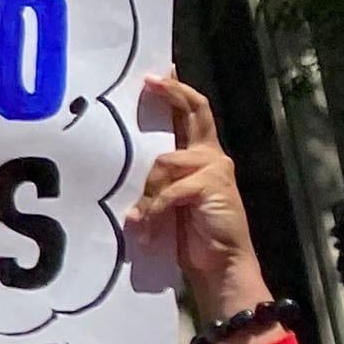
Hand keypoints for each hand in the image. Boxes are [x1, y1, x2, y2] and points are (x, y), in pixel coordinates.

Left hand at [131, 72, 272, 331]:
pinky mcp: (212, 185)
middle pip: (195, 113)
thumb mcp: (167, 204)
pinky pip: (170, 191)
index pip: (192, 115)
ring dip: (148, 193)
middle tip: (149, 82)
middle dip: (172, 94)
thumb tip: (122, 175)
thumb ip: (156, 185)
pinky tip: (147, 229)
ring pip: (165, 162)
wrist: (221, 267)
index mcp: (202, 158)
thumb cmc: (190, 238)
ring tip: (142, 220)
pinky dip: (154, 211)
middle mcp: (211, 156)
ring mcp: (215, 169)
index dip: (176, 92)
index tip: (155, 76)